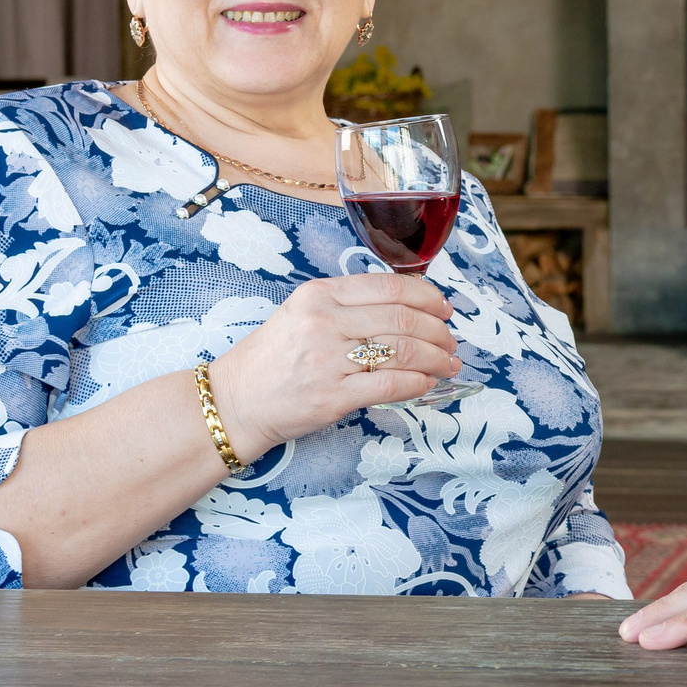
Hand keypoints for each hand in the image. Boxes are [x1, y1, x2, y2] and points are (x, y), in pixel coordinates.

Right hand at [207, 271, 460, 453]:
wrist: (235, 400)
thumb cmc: (274, 357)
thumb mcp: (303, 312)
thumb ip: (349, 305)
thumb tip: (408, 307)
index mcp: (319, 294)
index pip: (390, 286)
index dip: (428, 297)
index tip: (444, 309)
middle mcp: (324, 322)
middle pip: (403, 318)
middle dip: (438, 331)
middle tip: (451, 341)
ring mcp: (328, 360)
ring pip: (404, 351)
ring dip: (436, 358)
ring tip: (448, 364)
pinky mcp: (332, 397)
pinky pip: (390, 386)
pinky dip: (417, 383)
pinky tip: (426, 383)